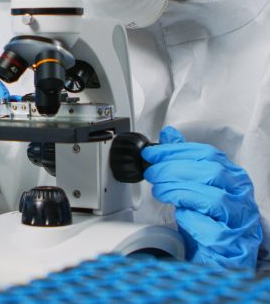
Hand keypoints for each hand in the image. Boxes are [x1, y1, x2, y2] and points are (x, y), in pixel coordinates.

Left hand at [141, 126, 261, 268]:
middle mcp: (242, 196)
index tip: (152, 154)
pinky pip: (214, 230)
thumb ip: (184, 160)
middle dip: (174, 170)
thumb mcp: (195, 186)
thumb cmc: (209, 220)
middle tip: (152, 174)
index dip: (176, 151)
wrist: (218, 258)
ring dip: (179, 192)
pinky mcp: (235, 247)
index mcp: (234, 177)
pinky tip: (180, 216)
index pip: (208, 154)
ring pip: (214, 199)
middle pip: (212, 172)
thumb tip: (168, 135)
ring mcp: (242, 222)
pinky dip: (193, 220)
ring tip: (160, 193)